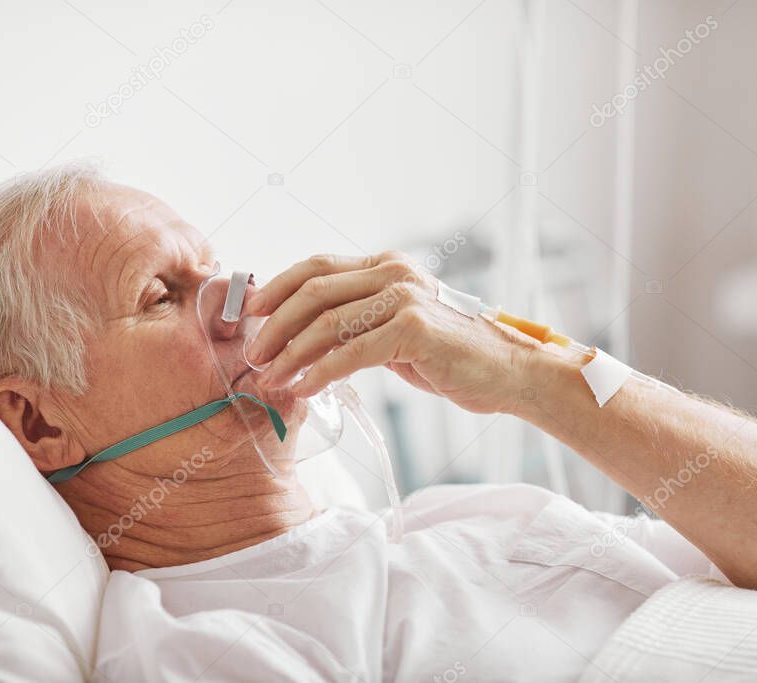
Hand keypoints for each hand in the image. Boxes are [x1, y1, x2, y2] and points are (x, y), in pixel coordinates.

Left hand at [243, 251, 536, 414]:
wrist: (506, 373)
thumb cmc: (449, 355)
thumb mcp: (397, 330)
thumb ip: (359, 323)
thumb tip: (302, 336)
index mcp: (387, 265)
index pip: (316, 268)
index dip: (277, 289)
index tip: (249, 317)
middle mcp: (394, 272)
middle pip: (313, 290)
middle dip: (274, 325)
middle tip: (253, 355)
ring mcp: (406, 297)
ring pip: (327, 321)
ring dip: (291, 353)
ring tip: (271, 378)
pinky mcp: (414, 329)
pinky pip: (352, 352)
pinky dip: (320, 372)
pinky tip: (304, 389)